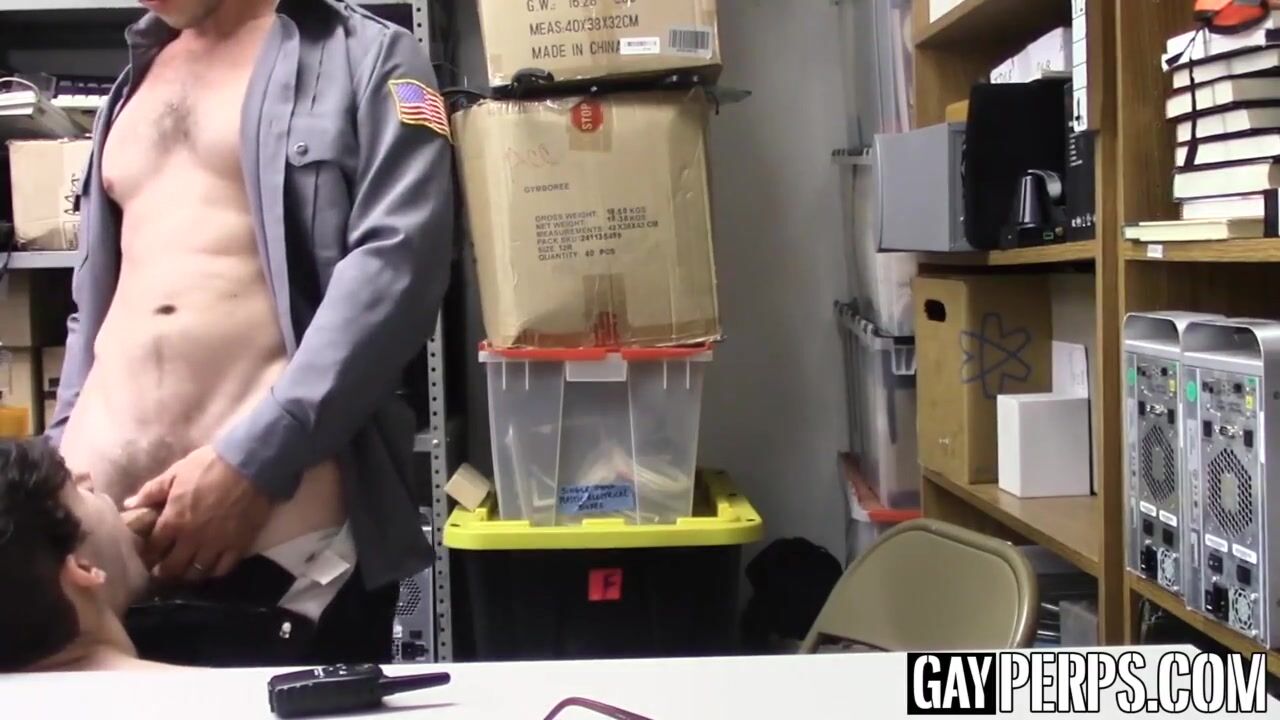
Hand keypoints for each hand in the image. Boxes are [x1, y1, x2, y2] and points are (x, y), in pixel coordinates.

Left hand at [124, 446, 272, 581]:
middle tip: (163, 570)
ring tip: (186, 572)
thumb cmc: (209, 466)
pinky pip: (224, 568)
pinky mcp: (238, 545)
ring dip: (188, 575)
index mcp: (173, 522)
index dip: (148, 554)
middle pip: (173, 567)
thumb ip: (152, 490)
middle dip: (165, 571)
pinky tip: (211, 569)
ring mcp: (216, 545)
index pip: (154, 548)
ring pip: (197, 572)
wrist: (250, 465)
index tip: (147, 556)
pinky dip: (215, 572)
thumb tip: (130, 504)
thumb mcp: (176, 473)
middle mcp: (192, 539)